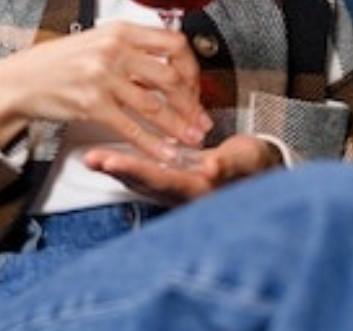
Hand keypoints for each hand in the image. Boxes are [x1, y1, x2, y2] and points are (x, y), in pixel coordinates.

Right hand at [0, 22, 212, 164]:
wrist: (22, 80)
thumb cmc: (60, 63)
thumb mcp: (98, 42)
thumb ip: (132, 50)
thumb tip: (168, 65)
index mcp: (121, 31)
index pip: (174, 45)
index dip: (191, 69)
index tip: (195, 87)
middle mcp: (114, 50)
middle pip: (170, 77)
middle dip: (191, 103)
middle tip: (201, 120)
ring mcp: (103, 77)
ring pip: (155, 106)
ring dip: (178, 126)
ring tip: (192, 139)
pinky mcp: (92, 105)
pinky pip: (131, 128)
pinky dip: (152, 144)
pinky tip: (165, 153)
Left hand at [81, 134, 283, 204]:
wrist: (260, 173)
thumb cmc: (253, 166)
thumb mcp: (244, 162)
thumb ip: (228, 166)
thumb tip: (212, 169)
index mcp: (198, 190)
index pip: (161, 180)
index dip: (136, 171)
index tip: (112, 162)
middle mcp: (182, 193)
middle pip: (143, 183)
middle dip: (117, 171)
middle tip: (92, 160)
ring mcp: (176, 188)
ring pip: (140, 179)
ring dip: (117, 169)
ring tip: (92, 159)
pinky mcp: (173, 179)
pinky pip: (146, 173)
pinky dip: (127, 165)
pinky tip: (109, 159)